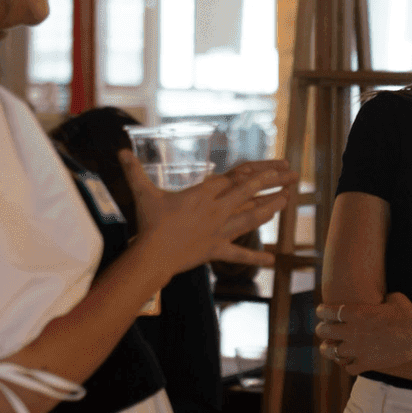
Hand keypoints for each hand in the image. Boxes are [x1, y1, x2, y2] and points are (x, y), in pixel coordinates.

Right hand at [119, 153, 295, 274]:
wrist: (152, 255)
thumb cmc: (149, 223)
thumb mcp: (143, 193)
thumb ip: (134, 171)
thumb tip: (119, 151)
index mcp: (202, 193)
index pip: (232, 177)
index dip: (253, 170)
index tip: (270, 164)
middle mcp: (216, 209)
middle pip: (248, 191)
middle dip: (271, 182)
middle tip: (291, 175)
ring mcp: (219, 230)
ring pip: (251, 217)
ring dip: (270, 208)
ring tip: (288, 200)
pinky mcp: (217, 249)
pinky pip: (238, 254)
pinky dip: (254, 257)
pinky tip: (272, 261)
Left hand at [314, 293, 411, 374]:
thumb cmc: (409, 315)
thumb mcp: (394, 298)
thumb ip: (381, 297)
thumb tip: (381, 297)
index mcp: (356, 312)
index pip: (326, 311)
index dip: (322, 311)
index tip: (323, 312)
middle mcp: (352, 331)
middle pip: (323, 331)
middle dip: (323, 330)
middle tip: (326, 330)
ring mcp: (358, 349)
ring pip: (330, 352)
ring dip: (330, 349)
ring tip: (332, 348)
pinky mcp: (366, 364)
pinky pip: (348, 368)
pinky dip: (348, 365)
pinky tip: (353, 361)